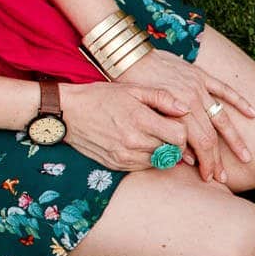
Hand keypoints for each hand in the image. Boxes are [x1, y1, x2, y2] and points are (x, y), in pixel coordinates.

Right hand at [58, 81, 191, 171]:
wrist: (68, 112)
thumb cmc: (101, 97)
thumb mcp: (132, 89)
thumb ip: (162, 98)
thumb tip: (185, 108)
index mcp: (141, 120)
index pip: (179, 136)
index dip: (183, 131)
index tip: (176, 125)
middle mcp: (134, 142)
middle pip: (172, 151)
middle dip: (175, 143)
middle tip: (167, 131)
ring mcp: (125, 156)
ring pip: (160, 162)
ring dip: (162, 152)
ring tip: (152, 136)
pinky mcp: (118, 165)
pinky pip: (144, 166)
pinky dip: (147, 157)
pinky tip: (139, 144)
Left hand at [118, 47, 254, 185]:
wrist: (129, 55)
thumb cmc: (133, 88)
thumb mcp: (146, 114)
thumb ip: (166, 134)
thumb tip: (185, 157)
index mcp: (178, 111)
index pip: (199, 143)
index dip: (206, 163)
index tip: (208, 177)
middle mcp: (192, 100)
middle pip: (211, 136)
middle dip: (218, 159)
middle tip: (222, 178)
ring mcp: (199, 87)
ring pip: (221, 118)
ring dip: (234, 140)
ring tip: (246, 157)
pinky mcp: (201, 75)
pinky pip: (224, 89)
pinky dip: (239, 101)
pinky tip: (253, 114)